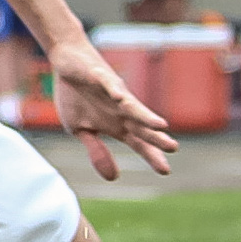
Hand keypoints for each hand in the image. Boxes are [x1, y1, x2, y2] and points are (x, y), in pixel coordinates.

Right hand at [47, 39, 175, 179]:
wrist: (66, 63)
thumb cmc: (76, 96)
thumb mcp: (79, 130)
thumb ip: (96, 151)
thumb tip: (114, 178)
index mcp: (116, 125)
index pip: (139, 143)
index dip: (151, 155)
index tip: (165, 171)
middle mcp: (121, 111)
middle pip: (142, 127)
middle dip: (156, 138)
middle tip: (173, 148)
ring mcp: (113, 94)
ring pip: (133, 107)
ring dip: (145, 117)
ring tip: (160, 126)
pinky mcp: (101, 77)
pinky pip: (110, 85)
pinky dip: (115, 91)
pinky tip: (120, 98)